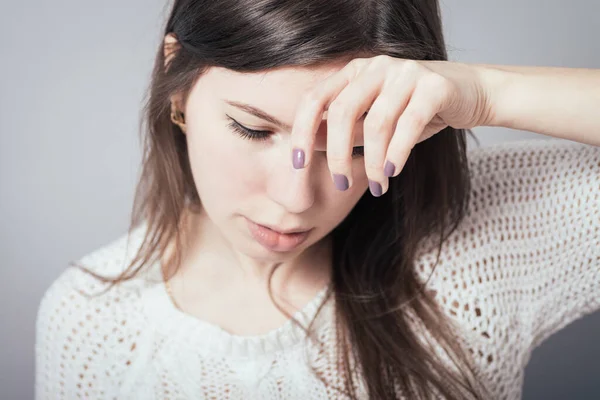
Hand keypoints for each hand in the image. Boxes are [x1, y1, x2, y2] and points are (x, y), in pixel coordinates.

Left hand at [289, 55, 492, 195]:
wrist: (470, 93)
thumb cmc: (414, 111)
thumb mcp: (373, 122)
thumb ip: (343, 132)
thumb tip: (311, 147)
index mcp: (354, 72)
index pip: (316, 99)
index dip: (302, 132)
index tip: (298, 164)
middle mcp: (376, 66)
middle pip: (343, 112)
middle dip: (338, 155)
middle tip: (341, 185)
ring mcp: (406, 72)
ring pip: (377, 123)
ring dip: (372, 162)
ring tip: (376, 186)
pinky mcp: (434, 86)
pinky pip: (409, 125)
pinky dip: (397, 154)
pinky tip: (393, 173)